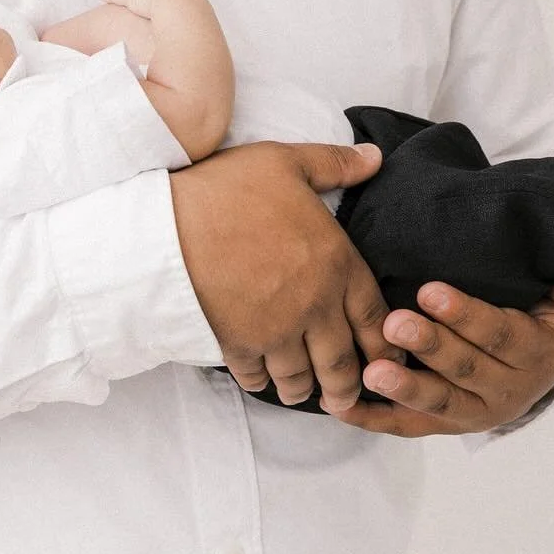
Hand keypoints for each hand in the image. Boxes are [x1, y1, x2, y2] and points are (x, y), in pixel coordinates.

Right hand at [169, 140, 405, 410]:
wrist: (168, 226)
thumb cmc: (228, 190)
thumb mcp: (286, 162)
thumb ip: (334, 164)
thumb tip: (375, 157)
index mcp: (335, 263)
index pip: (374, 317)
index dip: (383, 345)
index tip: (385, 361)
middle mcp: (314, 305)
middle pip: (341, 363)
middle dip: (345, 386)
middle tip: (343, 396)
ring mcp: (276, 331)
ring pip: (300, 379)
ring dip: (303, 388)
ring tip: (301, 390)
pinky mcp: (239, 346)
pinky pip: (258, 377)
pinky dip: (261, 381)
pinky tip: (260, 375)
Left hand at [326, 258, 553, 436]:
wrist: (542, 358)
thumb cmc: (547, 312)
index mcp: (539, 354)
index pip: (500, 334)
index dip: (466, 315)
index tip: (429, 291)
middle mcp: (509, 390)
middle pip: (465, 369)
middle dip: (428, 346)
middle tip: (392, 323)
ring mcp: (476, 411)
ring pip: (439, 402)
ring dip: (404, 387)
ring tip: (369, 371)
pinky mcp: (447, 423)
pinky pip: (411, 425)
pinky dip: (377, 418)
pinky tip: (344, 406)